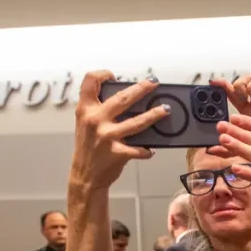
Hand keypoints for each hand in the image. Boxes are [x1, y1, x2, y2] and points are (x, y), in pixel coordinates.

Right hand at [69, 71, 168, 190]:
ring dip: (154, 114)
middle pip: (122, 98)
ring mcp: (107, 137)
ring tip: (165, 109)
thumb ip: (99, 109)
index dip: (103, 74)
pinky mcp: (118, 153)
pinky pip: (139, 149)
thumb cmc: (88, 148)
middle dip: (142, 88)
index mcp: (86, 110)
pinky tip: (152, 149)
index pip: (90, 81)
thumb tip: (126, 98)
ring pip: (136, 122)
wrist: (85, 176)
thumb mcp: (86, 124)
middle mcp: (95, 120)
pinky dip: (147, 150)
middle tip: (154, 83)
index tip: (114, 76)